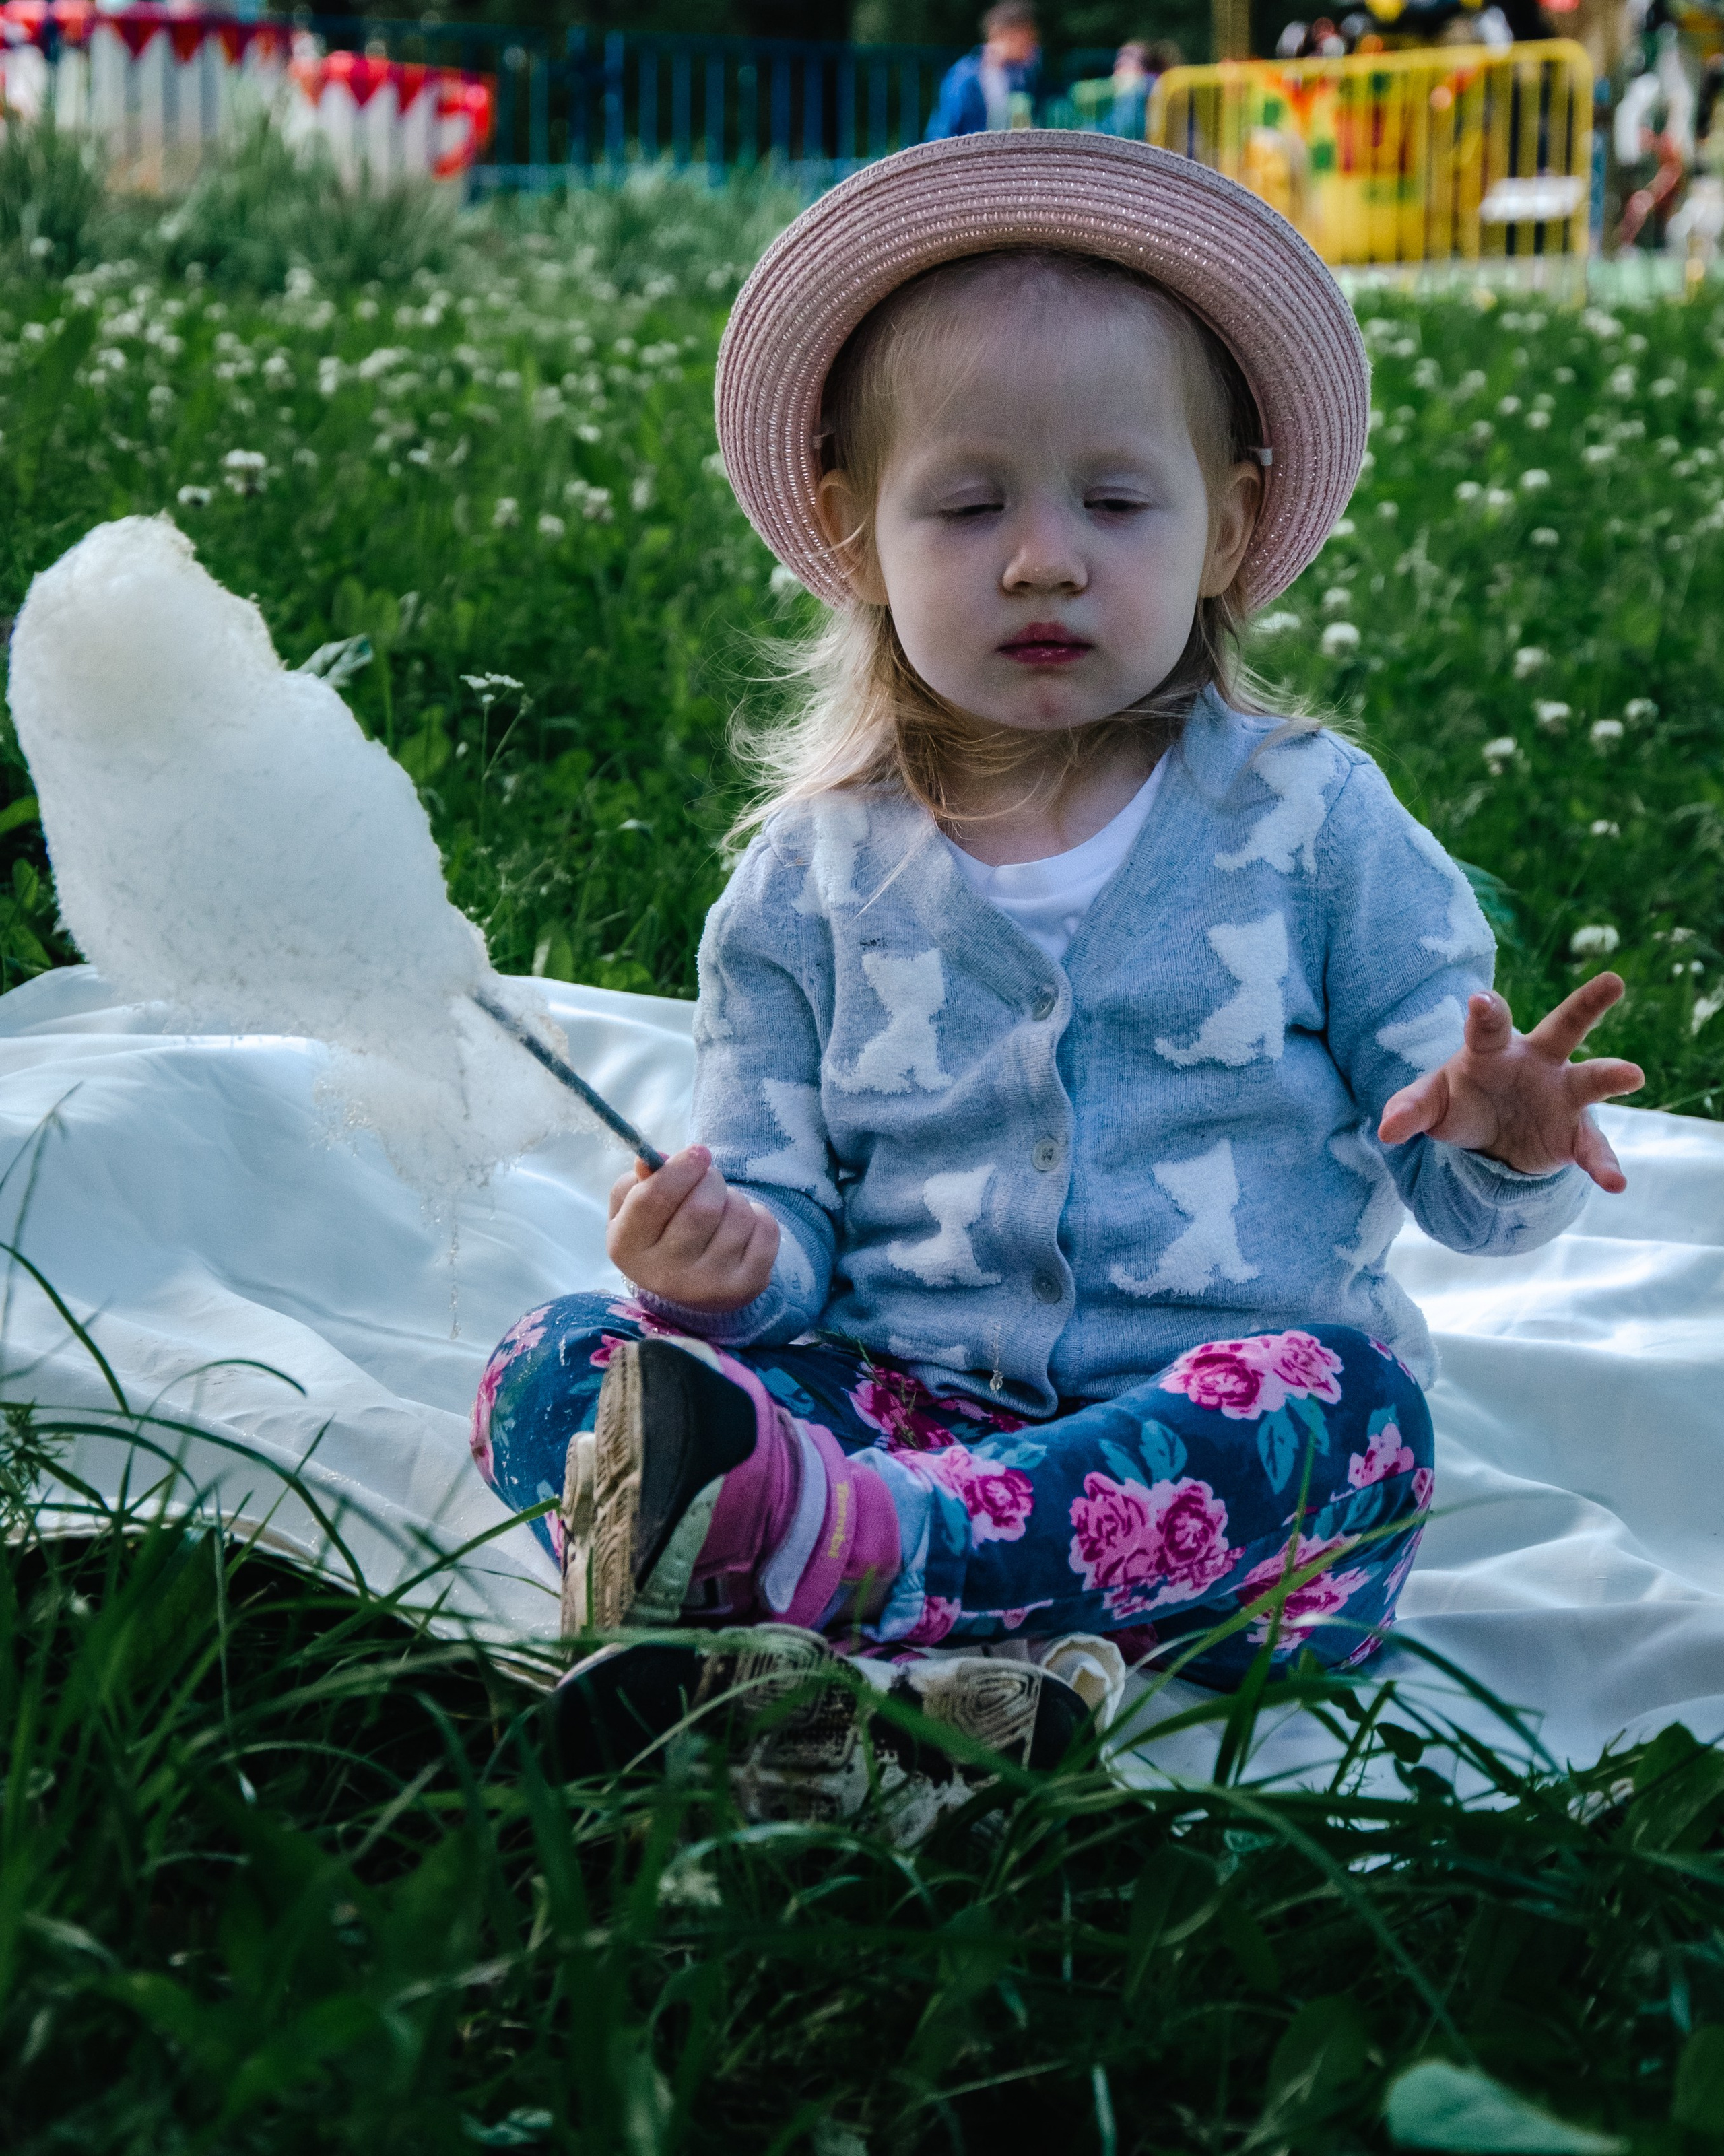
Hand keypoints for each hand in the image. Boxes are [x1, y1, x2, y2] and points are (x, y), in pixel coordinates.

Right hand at [606, 1144, 779, 1311]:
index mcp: (627, 1248)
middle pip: (703, 1206)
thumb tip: (649, 1162)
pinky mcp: (745, 1287)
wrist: (687, 1281)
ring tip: (721, 1210)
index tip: (699, 1151)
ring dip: (734, 1199)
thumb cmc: (659, 1230)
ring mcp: (707, 1286)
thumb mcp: (635, 1205)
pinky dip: (758, 1216)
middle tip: (708, 1181)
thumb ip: (640, 1180)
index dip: (680, 1168)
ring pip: (738, 1215)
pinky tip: (740, 1229)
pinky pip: (766, 1229)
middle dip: (712, 1180)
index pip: (653, 1199)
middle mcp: (664, 1275)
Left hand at [1377, 974, 1644, 1192]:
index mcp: (1493, 1049)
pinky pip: (1592, 1147)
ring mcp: (1562, 1094)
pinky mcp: (1574, 1133)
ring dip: (1612, 1076)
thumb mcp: (1431, 1104)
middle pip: (1564, 1027)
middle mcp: (1536, 1062)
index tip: (1481, 1000)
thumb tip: (1386, 1131)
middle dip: (1587, 1004)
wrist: (1490, 1137)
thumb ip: (1409, 1111)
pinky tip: (1614, 1182)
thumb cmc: (1460, 1103)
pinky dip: (1603, 1164)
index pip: (1488, 1025)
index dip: (1485, 1012)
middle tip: (1613, 982)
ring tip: (1633, 1075)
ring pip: (1592, 1079)